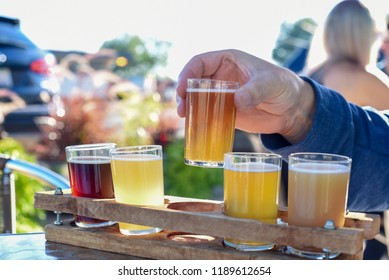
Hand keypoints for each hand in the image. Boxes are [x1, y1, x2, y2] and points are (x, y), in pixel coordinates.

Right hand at [176, 49, 315, 143]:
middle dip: (184, 93)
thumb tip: (237, 101)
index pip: (200, 62)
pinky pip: (208, 114)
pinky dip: (200, 120)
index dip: (187, 73)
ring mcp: (222, 95)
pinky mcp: (225, 111)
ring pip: (198, 98)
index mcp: (228, 61)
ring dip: (189, 107)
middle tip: (182, 108)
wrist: (292, 109)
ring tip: (185, 118)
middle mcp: (221, 76)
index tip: (183, 88)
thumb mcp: (271, 84)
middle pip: (193, 81)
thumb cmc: (284, 87)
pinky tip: (196, 128)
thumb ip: (255, 90)